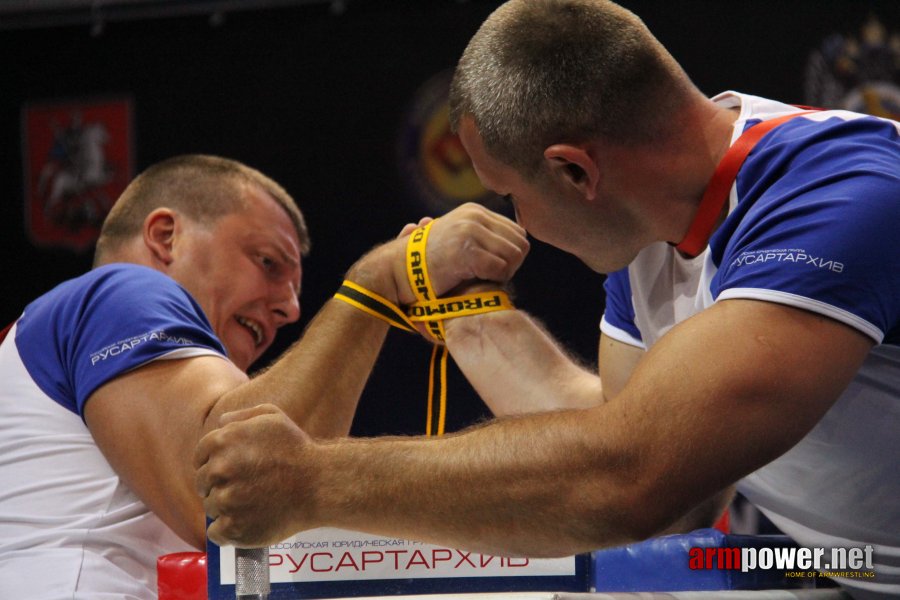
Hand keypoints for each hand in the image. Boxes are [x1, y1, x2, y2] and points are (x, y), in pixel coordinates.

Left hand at [194, 404, 315, 546]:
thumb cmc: (297, 450)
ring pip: (211, 507)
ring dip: (226, 508)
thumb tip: (221, 423)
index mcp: (222, 442)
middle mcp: (219, 469)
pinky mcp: (234, 527)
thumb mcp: (272, 418)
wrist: (319, 484)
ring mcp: (226, 499)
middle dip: (219, 486)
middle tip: (243, 489)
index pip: (200, 457)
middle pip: (203, 483)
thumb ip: (242, 417)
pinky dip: (228, 531)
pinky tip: (245, 523)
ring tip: (252, 505)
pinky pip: (216, 533)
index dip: (213, 464)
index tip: (228, 473)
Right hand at [346, 203, 527, 305]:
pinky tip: (477, 282)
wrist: (398, 270)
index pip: (517, 232)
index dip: (511, 255)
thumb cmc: (428, 262)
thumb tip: (519, 238)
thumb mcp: (456, 239)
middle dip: (511, 264)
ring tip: (484, 280)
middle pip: (519, 244)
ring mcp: (471, 231)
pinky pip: (500, 269)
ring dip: (504, 274)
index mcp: (474, 211)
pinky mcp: (467, 251)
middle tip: (492, 277)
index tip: (494, 268)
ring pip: (513, 256)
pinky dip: (493, 281)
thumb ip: (483, 236)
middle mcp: (474, 216)